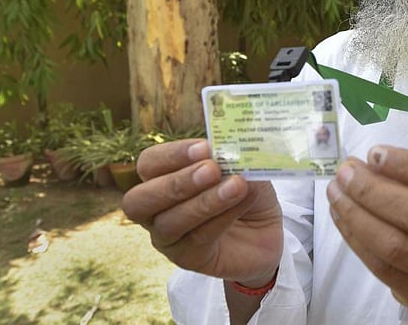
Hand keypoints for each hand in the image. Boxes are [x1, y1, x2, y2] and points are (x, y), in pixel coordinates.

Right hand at [122, 139, 282, 286]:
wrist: (268, 232)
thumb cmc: (246, 191)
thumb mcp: (242, 166)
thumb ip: (230, 156)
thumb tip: (227, 148)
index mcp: (160, 177)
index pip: (149, 163)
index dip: (172, 154)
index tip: (204, 147)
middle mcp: (154, 209)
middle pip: (139, 199)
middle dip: (176, 182)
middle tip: (211, 169)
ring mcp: (167, 238)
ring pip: (170, 222)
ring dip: (204, 202)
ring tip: (236, 186)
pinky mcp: (187, 258)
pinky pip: (198, 239)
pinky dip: (222, 218)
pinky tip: (242, 203)